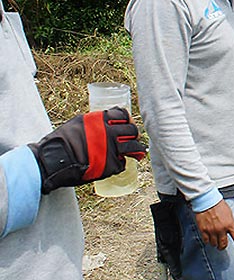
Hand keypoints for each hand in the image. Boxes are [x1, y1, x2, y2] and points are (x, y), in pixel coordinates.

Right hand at [28, 106, 145, 193]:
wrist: (51, 161)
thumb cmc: (60, 142)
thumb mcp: (77, 124)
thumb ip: (94, 122)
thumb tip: (107, 123)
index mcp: (99, 120)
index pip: (123, 114)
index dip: (126, 120)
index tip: (127, 124)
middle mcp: (108, 132)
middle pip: (132, 130)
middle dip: (133, 135)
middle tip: (132, 140)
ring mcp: (111, 148)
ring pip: (134, 146)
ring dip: (136, 150)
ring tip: (136, 154)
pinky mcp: (110, 165)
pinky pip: (122, 164)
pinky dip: (120, 164)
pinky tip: (114, 165)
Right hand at [194, 199, 233, 254]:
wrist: (207, 201)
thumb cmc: (218, 205)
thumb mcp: (229, 213)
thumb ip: (230, 223)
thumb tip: (231, 229)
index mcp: (230, 224)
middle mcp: (221, 229)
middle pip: (223, 244)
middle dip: (223, 246)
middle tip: (222, 245)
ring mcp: (212, 230)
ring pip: (214, 244)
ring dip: (215, 243)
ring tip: (215, 240)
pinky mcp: (204, 230)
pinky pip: (206, 241)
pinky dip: (207, 241)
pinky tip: (208, 238)